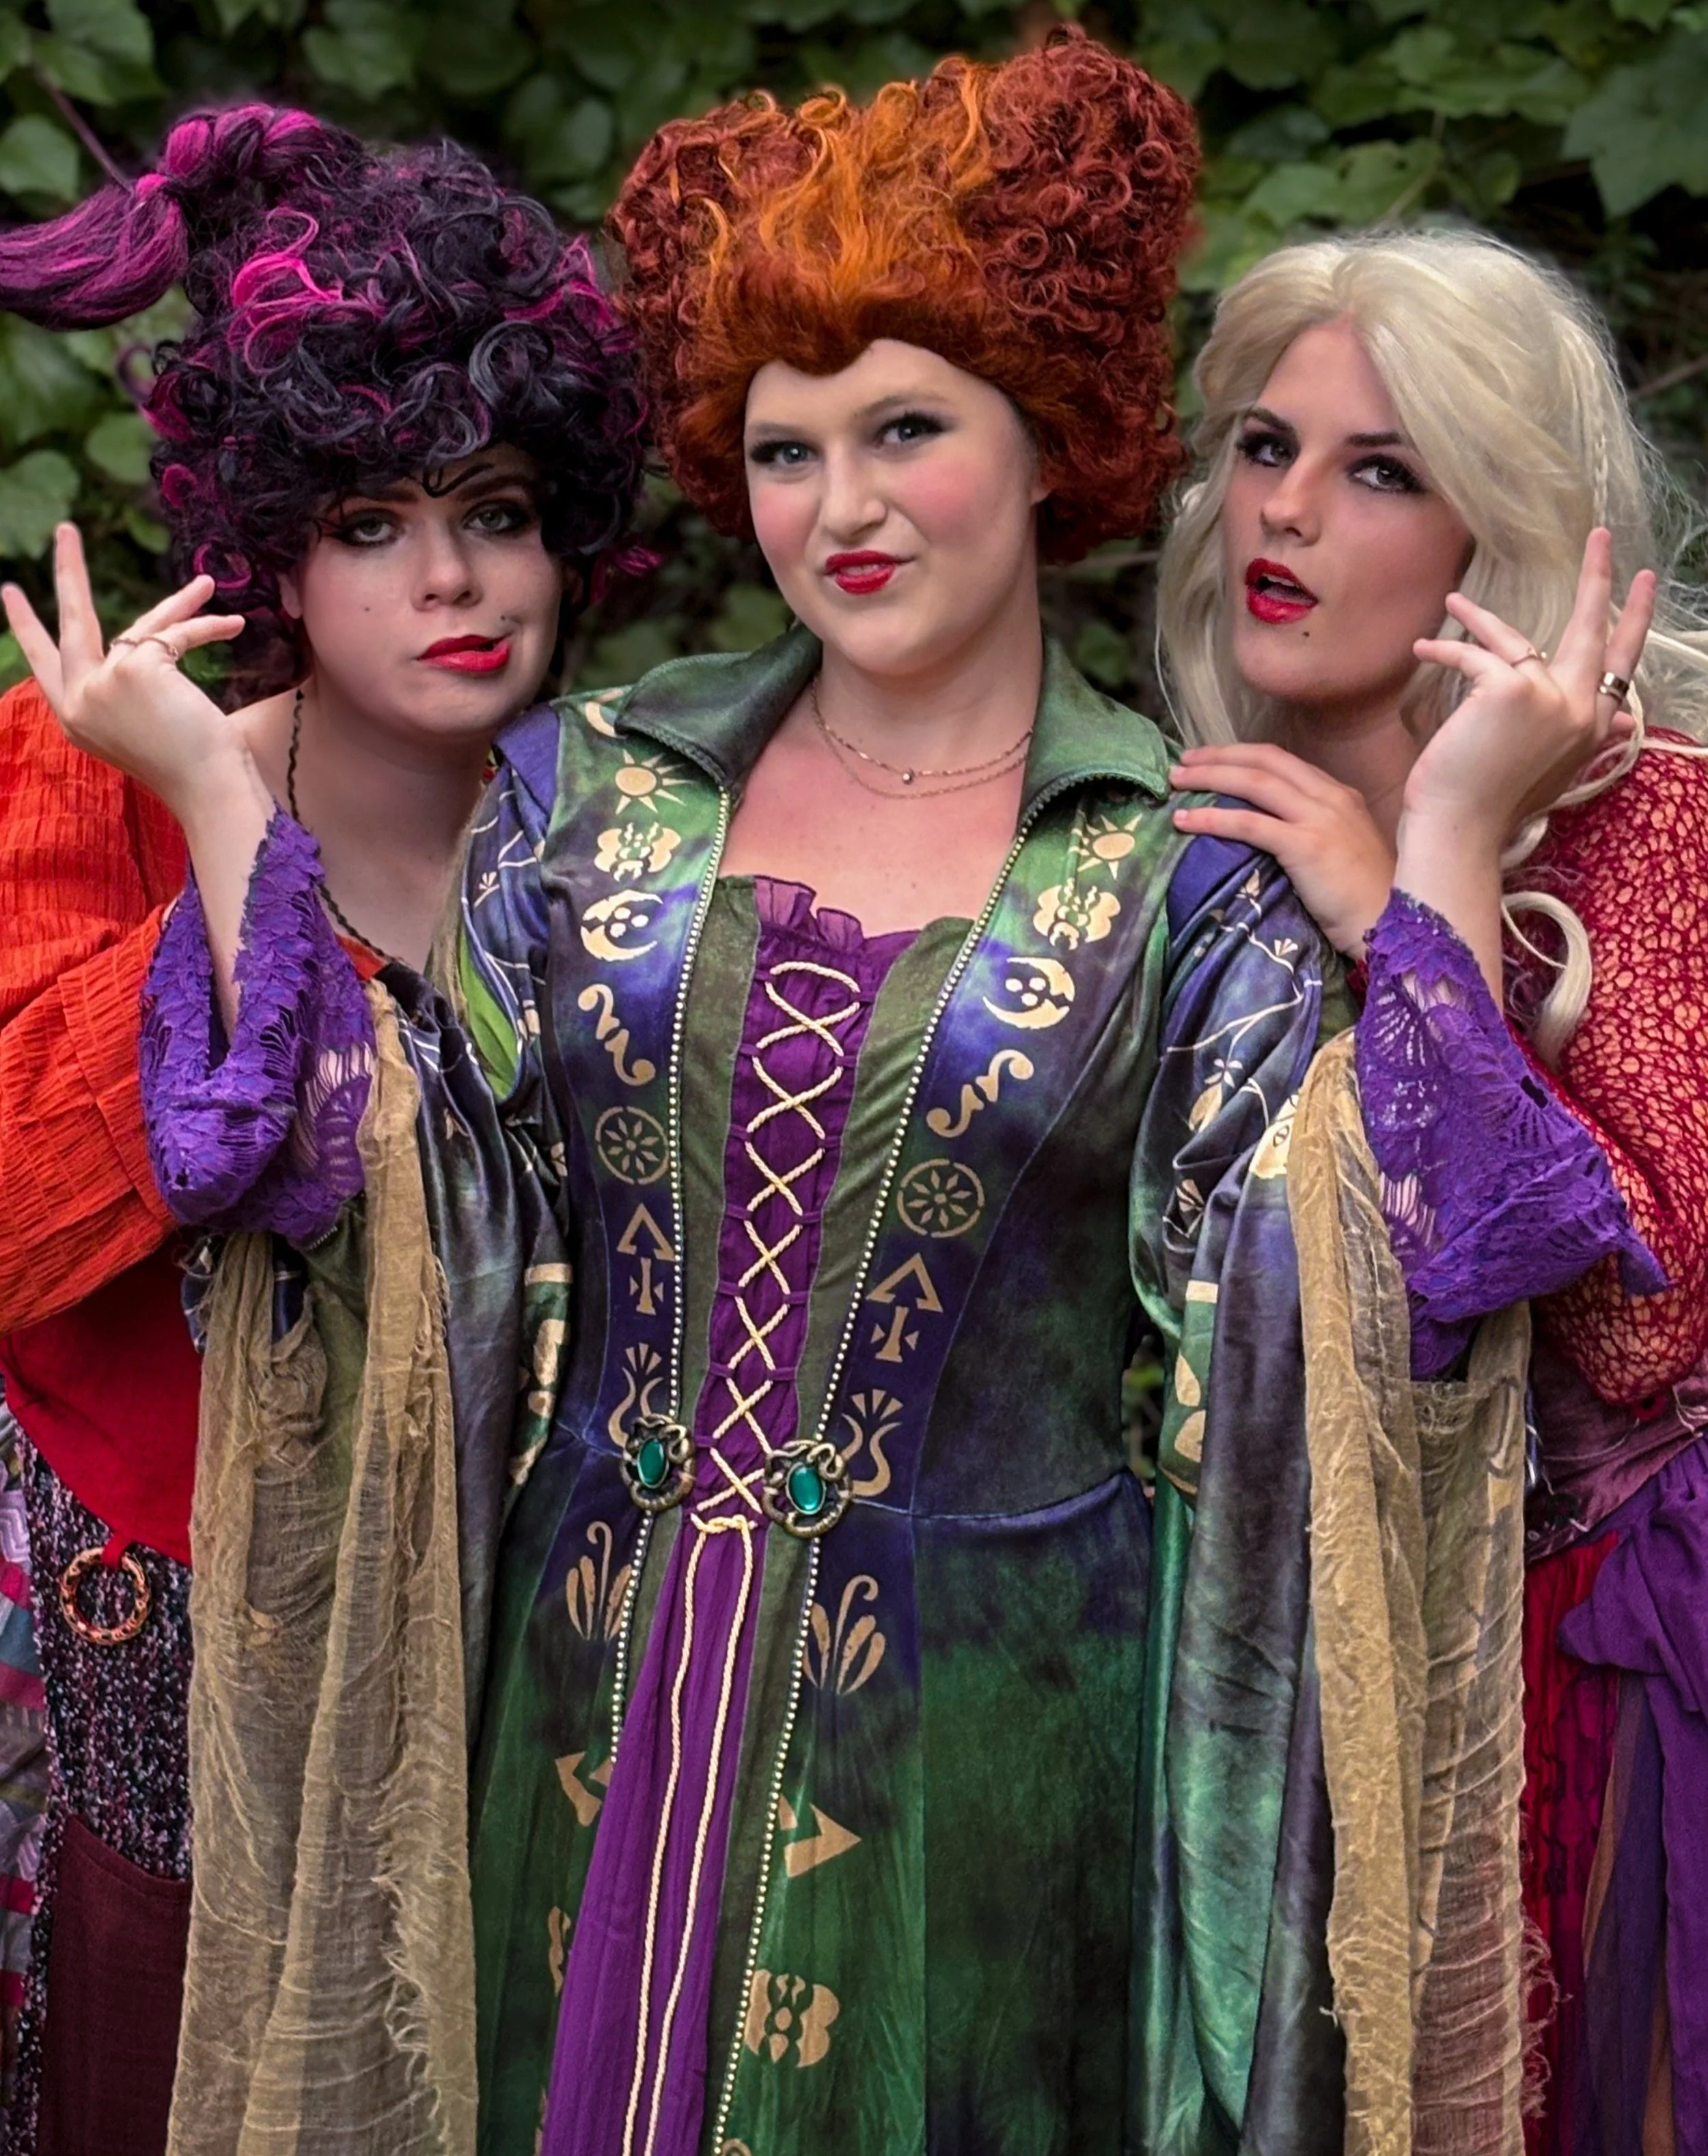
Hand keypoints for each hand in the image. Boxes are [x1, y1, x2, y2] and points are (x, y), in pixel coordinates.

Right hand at [2, 522, 251, 819]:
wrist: (210, 791)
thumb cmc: (191, 769)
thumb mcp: (146, 724)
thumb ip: (132, 687)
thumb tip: (151, 642)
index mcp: (78, 721)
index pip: (45, 667)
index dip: (28, 628)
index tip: (9, 593)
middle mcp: (80, 704)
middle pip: (70, 625)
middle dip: (69, 572)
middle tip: (65, 530)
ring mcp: (101, 685)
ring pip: (141, 627)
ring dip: (182, 606)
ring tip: (206, 585)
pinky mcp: (133, 670)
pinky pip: (174, 635)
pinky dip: (206, 630)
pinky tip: (232, 627)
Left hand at [1171, 741, 1396, 958]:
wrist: (1390, 926)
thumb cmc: (1363, 901)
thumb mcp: (1341, 852)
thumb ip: (1311, 831)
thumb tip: (1264, 828)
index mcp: (1340, 794)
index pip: (1282, 761)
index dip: (1241, 755)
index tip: (1209, 758)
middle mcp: (1331, 797)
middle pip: (1264, 760)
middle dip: (1218, 756)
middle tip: (1182, 762)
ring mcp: (1320, 818)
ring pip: (1254, 782)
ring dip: (1209, 777)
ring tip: (1175, 782)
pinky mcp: (1306, 846)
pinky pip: (1249, 824)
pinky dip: (1212, 819)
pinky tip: (1184, 821)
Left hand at [1405, 527, 1653, 841]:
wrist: (1460, 831)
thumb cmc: (1490, 804)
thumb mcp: (1544, 764)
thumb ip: (1568, 729)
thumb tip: (1603, 713)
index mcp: (1592, 728)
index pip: (1620, 664)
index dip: (1632, 621)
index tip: (1642, 581)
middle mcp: (1581, 710)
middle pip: (1594, 631)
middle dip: (1598, 579)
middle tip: (1602, 537)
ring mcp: (1551, 698)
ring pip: (1515, 639)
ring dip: (1479, 617)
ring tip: (1456, 600)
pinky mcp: (1511, 690)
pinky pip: (1475, 653)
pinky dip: (1446, 648)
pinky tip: (1423, 649)